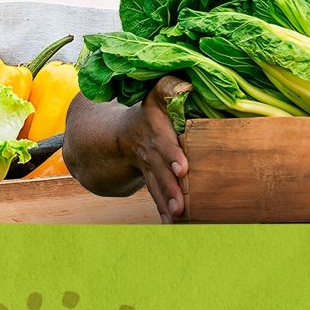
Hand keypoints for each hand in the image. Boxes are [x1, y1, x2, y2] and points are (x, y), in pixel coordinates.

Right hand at [125, 75, 191, 223]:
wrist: (123, 134)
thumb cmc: (149, 111)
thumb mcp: (156, 93)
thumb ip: (169, 87)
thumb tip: (186, 85)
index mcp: (155, 131)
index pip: (164, 143)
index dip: (172, 154)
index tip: (182, 168)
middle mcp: (151, 153)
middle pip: (161, 172)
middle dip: (170, 189)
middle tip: (180, 206)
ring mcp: (150, 169)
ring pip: (157, 187)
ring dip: (166, 203)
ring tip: (177, 217)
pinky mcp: (152, 180)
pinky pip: (156, 196)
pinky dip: (163, 211)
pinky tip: (170, 224)